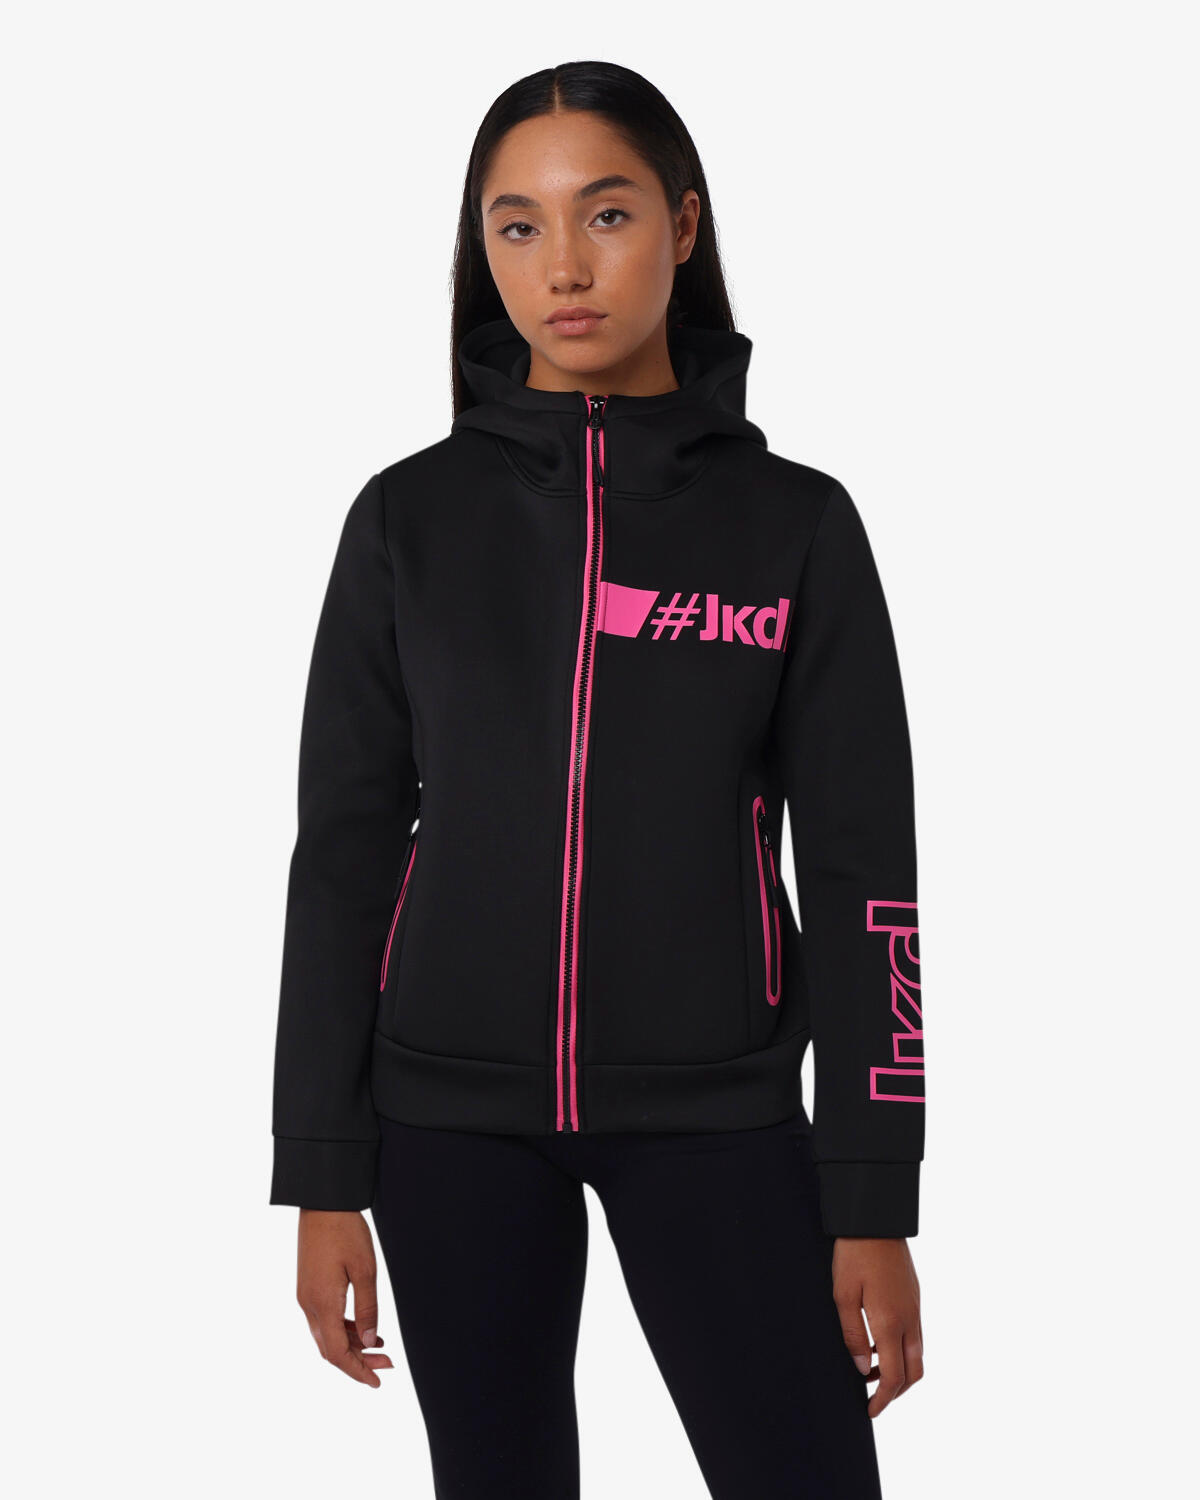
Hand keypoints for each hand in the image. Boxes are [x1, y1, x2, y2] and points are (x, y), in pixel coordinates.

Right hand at [295, 1209, 394, 1386]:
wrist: (322, 1202)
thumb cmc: (346, 1231)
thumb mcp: (365, 1269)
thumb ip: (368, 1308)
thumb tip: (371, 1343)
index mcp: (321, 1303)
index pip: (338, 1354)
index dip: (357, 1371)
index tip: (378, 1382)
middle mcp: (308, 1305)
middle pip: (330, 1349)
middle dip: (357, 1362)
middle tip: (387, 1365)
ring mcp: (305, 1296)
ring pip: (326, 1335)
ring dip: (351, 1345)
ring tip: (380, 1347)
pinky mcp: (307, 1286)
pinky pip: (324, 1319)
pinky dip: (343, 1329)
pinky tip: (363, 1327)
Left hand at [831, 1237, 922, 1417]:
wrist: (875, 1219)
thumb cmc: (854, 1255)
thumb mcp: (843, 1295)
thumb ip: (853, 1335)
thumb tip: (862, 1368)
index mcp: (890, 1323)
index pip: (894, 1377)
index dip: (883, 1400)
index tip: (870, 1410)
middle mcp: (910, 1319)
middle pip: (914, 1372)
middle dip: (897, 1392)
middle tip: (875, 1398)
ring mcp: (915, 1307)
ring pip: (917, 1354)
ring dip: (899, 1370)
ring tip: (869, 1369)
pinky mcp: (915, 1296)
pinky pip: (915, 1334)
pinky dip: (901, 1349)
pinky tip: (878, 1341)